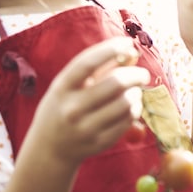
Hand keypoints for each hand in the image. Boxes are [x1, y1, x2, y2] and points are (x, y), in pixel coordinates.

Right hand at [25, 36, 152, 167]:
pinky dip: (135, 109)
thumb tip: (131, 52)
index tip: (127, 43)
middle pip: (115, 83)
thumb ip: (99, 68)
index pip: (87, 63)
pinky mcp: (100, 143)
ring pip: (126, 103)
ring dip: (137, 93)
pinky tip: (131, 106)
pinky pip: (128, 120)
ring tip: (135, 91)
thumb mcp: (71, 85)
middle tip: (143, 74)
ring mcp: (86, 128)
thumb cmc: (64, 106)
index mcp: (61, 88)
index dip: (110, 49)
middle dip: (136, 74)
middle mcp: (72, 109)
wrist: (50, 148)